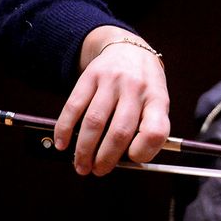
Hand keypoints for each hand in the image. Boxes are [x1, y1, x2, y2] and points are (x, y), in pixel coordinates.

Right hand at [53, 26, 170, 175]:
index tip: (131, 160)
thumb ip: (147, 128)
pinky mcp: (91, 75)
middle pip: (120, 132)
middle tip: (97, 170)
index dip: (143, 152)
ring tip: (80, 164)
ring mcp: (113, 80)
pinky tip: (62, 143)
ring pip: (94, 122)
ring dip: (83, 150)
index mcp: (157, 99)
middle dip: (105, 159)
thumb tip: (127, 161)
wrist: (129, 49)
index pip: (155, 131)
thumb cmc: (144, 85)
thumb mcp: (156, 102)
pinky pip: (74, 106)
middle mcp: (136, 88)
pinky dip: (64, 129)